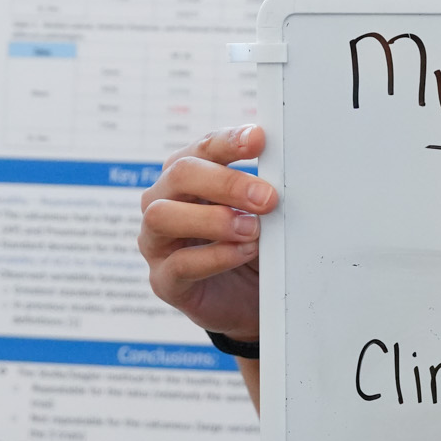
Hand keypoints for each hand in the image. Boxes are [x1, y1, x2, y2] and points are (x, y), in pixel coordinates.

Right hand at [139, 125, 276, 342]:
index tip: (260, 140)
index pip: (202, 148)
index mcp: (186, 176)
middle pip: (180, 174)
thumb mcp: (257, 212)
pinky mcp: (163, 280)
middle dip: (226, 182)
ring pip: (163, 216)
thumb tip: (283, 167)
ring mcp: (156, 242)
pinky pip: (179, 264)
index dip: (229, 141)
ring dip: (213, 219)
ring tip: (252, 229)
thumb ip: (260, 189)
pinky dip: (216, 256)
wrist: (246, 300)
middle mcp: (163, 202)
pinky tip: (244, 252)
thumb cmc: (249, 244)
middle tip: (267, 197)